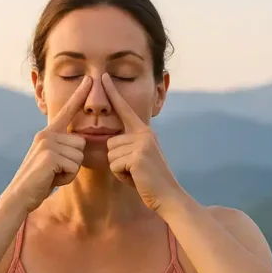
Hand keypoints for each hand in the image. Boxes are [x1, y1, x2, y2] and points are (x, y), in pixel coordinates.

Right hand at [0, 76, 90, 214]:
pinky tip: (52, 179)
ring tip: (52, 175)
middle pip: (81, 143)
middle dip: (73, 162)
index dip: (79, 95)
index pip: (67, 111)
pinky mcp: (49, 156)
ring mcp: (47, 144)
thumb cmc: (39, 181)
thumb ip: (62, 148)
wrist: (19, 196)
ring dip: (70, 171)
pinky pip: (74, 166)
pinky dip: (66, 177)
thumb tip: (80, 141)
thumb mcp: (51, 159)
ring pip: (79, 156)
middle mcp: (46, 134)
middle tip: (55, 171)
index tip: (90, 80)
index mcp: (47, 133)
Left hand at [103, 73, 184, 212]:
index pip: (125, 109)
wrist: (167, 196)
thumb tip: (110, 143)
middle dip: (117, 161)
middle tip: (135, 170)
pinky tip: (135, 178)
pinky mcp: (137, 156)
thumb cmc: (149, 181)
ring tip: (136, 174)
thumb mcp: (138, 158)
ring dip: (119, 169)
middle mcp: (143, 133)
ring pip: (111, 154)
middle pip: (110, 142)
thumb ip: (127, 146)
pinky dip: (121, 175)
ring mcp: (141, 143)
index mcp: (144, 131)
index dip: (113, 93)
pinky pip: (114, 164)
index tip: (103, 77)